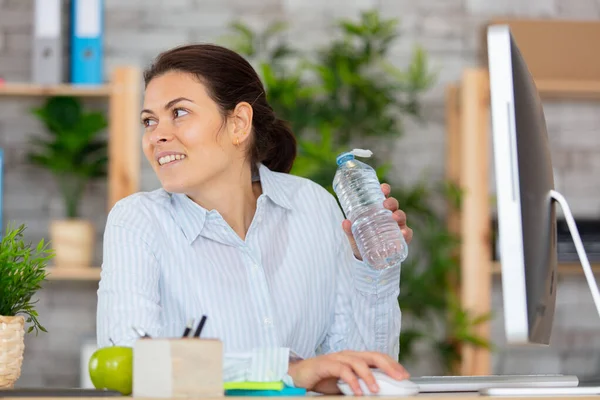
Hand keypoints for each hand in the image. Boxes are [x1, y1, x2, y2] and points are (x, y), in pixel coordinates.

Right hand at [288, 350, 409, 394]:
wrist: (299, 376)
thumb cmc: (324, 380)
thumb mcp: (346, 385)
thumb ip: (361, 386)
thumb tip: (379, 394)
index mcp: (355, 358)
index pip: (378, 357)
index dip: (393, 364)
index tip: (405, 375)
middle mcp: (348, 355)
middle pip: (373, 356)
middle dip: (389, 366)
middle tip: (400, 378)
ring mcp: (337, 358)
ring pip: (358, 362)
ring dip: (370, 376)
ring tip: (376, 389)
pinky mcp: (326, 363)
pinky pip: (342, 370)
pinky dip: (352, 381)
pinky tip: (357, 391)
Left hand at [342, 183, 413, 259]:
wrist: (367, 260)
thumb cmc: (361, 242)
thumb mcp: (354, 235)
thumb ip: (349, 230)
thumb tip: (345, 222)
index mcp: (379, 211)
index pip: (384, 197)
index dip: (385, 190)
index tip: (383, 188)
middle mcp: (389, 217)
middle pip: (394, 205)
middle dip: (392, 202)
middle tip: (386, 204)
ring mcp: (396, 227)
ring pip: (401, 217)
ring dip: (399, 215)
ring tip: (395, 217)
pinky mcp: (401, 239)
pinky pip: (406, 234)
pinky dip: (406, 233)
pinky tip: (403, 233)